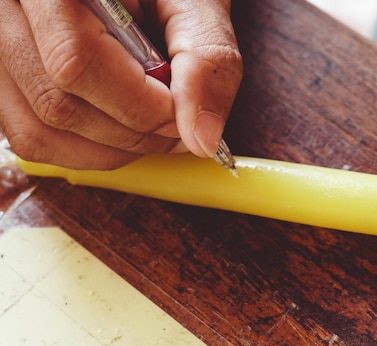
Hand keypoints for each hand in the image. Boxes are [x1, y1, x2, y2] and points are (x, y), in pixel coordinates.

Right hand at [0, 0, 241, 168]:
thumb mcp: (195, 3)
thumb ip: (206, 60)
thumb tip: (202, 136)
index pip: (76, 61)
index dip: (140, 106)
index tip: (184, 113)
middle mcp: (9, 12)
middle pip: (57, 103)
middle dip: (134, 132)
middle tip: (178, 124)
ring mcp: (0, 46)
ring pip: (39, 130)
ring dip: (113, 148)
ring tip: (154, 125)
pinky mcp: (8, 79)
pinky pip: (32, 136)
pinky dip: (88, 150)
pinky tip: (123, 128)